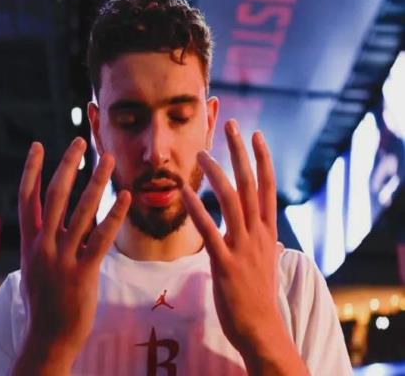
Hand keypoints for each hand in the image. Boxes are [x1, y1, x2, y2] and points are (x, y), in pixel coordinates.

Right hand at [14, 138, 130, 373]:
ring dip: (96, 182)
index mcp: (30, 242)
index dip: (31, 170)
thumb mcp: (33, 268)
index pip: (26, 197)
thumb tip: (44, 220)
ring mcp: (63, 259)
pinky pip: (101, 237)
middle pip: (55, 196)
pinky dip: (114, 215)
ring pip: (82, 211)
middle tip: (80, 142)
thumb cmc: (44, 301)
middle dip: (68, 165)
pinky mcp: (84, 273)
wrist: (48, 338)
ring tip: (109, 160)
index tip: (38, 145)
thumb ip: (40, 241)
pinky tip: (125, 197)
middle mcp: (43, 245)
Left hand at [182, 120, 305, 374]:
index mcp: (267, 231)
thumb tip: (267, 231)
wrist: (261, 329)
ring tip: (201, 153)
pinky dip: (198, 209)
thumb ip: (263, 240)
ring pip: (233, 201)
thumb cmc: (259, 294)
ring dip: (217, 174)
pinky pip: (210, 231)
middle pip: (251, 185)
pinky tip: (185, 191)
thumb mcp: (266, 261)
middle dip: (241, 153)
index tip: (256, 134)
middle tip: (232, 125)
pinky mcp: (225, 264)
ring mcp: (243, 248)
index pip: (267, 187)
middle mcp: (258, 234)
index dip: (262, 159)